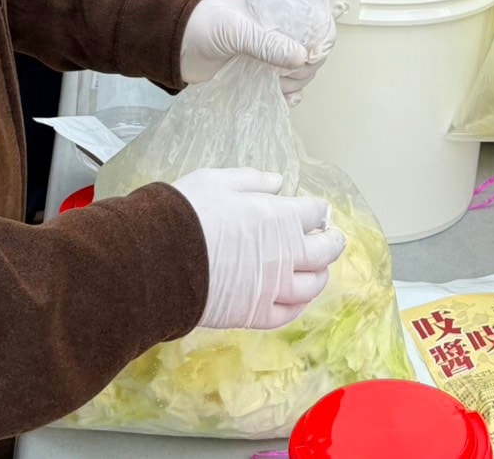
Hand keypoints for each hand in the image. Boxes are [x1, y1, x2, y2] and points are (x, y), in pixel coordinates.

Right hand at [173, 167, 345, 329]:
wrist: (161, 257)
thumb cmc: (189, 212)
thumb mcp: (220, 180)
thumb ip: (254, 180)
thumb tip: (278, 182)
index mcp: (280, 217)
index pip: (315, 213)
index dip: (317, 211)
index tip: (317, 211)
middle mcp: (285, 254)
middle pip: (324, 251)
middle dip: (331, 242)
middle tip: (331, 239)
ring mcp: (273, 287)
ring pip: (312, 285)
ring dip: (320, 275)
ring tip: (319, 270)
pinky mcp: (255, 314)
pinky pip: (288, 314)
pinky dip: (298, 306)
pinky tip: (297, 299)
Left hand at [179, 0, 335, 97]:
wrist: (176, 46)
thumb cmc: (203, 26)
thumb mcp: (236, 29)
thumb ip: (267, 43)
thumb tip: (302, 57)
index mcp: (279, 7)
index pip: (317, 18)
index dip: (321, 37)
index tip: (311, 55)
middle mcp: (281, 29)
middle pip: (315, 48)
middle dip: (306, 65)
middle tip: (286, 73)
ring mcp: (273, 52)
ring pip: (304, 69)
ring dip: (296, 81)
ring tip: (276, 83)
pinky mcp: (264, 73)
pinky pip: (289, 86)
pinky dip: (291, 94)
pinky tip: (283, 97)